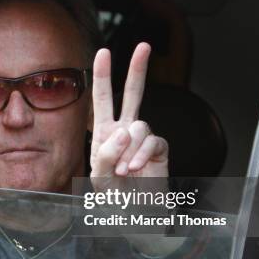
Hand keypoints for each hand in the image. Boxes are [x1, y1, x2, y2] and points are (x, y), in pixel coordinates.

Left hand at [90, 44, 179, 255]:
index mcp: (105, 131)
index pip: (104, 99)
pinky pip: (152, 142)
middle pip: (133, 94)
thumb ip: (106, 153)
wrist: (136, 212)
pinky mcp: (159, 149)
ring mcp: (143, 139)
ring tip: (124, 170)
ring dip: (129, 148)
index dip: (104, 76)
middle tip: (144, 46)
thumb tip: (123, 131)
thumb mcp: (99, 175)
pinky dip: (141, 155)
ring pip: (139, 125)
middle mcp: (125, 130)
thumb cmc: (114, 194)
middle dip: (138, 70)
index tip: (104, 52)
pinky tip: (136, 168)